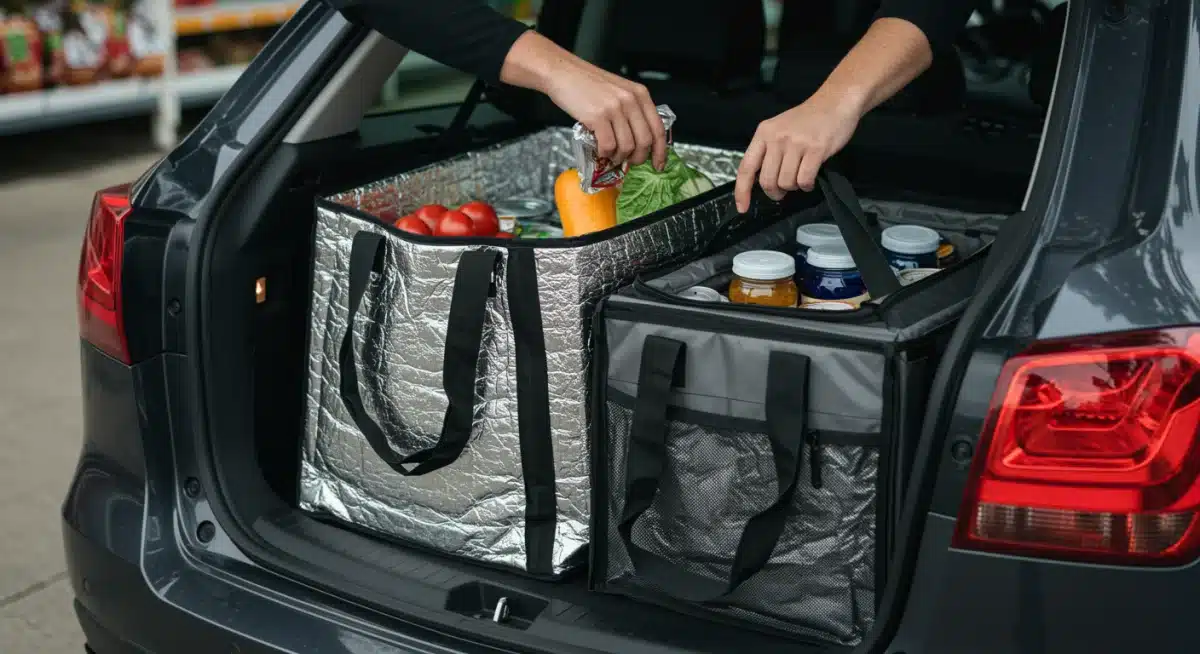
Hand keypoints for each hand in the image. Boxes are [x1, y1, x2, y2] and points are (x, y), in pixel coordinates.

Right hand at [500, 32, 666, 169]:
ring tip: (610, 154)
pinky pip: (608, 146)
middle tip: (628, 162)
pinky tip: (599, 149)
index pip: (658, 128)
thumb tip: (639, 142)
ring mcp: (615, 108)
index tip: (658, 165)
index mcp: (640, 94)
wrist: (563, 73)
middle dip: (638, 158)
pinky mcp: (598, 116)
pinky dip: (604, 153)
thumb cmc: (588, 84)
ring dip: (618, 157)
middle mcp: (630, 100)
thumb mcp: (619, 91)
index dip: (660, 151)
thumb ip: (632, 111)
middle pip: (644, 141)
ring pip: (627, 146)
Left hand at [734, 90, 864, 212]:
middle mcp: (776, 138)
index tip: (742, 207)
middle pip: (766, 180)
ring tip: (800, 177)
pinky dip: (807, 185)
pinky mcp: (815, 149)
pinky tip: (810, 179)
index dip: (742, 191)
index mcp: (763, 133)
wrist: (835, 102)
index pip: (746, 167)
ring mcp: (796, 143)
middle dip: (775, 192)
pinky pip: (804, 180)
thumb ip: (768, 151)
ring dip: (793, 187)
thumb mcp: (779, 129)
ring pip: (786, 183)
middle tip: (783, 190)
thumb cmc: (808, 119)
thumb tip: (762, 182)